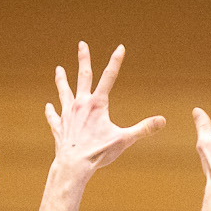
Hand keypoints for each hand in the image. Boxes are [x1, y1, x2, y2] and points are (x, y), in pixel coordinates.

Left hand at [47, 42, 164, 173]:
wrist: (73, 165)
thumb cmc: (98, 152)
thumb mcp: (124, 139)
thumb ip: (143, 128)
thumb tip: (163, 121)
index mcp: (97, 104)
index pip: (109, 77)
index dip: (116, 61)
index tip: (120, 47)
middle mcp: (81, 104)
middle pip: (83, 76)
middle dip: (83, 59)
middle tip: (81, 44)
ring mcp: (67, 114)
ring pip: (63, 92)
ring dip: (61, 80)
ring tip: (58, 69)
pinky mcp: (59, 127)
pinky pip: (54, 116)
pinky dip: (51, 111)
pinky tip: (48, 106)